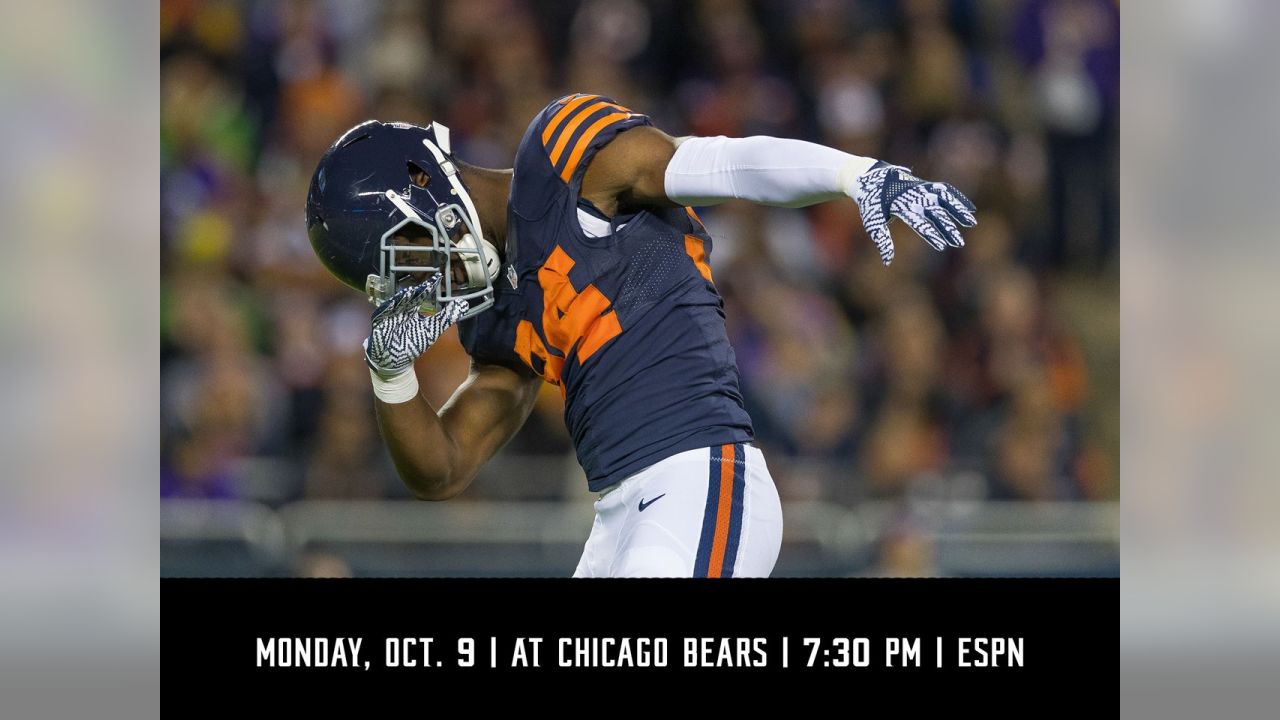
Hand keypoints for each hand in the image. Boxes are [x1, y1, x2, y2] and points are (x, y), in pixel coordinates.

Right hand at [364, 273, 468, 377]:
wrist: (396, 360)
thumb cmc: (413, 343)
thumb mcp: (433, 329)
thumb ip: (447, 317)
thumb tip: (464, 305)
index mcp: (413, 309)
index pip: (422, 295)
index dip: (429, 287)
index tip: (438, 277)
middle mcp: (401, 309)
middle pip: (409, 298)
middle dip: (416, 292)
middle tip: (424, 285)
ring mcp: (390, 315)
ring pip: (396, 304)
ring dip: (402, 299)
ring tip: (410, 293)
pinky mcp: (379, 323)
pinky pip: (381, 315)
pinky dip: (386, 309)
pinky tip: (391, 305)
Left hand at [850, 161, 976, 265]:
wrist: (870, 178)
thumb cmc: (871, 204)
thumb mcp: (873, 222)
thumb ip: (882, 240)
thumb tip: (888, 262)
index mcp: (899, 205)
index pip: (918, 221)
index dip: (930, 234)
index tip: (941, 247)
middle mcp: (913, 195)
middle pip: (934, 212)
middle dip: (947, 228)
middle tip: (958, 243)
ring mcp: (921, 188)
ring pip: (944, 198)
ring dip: (958, 210)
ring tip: (971, 223)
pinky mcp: (926, 185)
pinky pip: (945, 190)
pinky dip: (958, 198)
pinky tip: (970, 209)